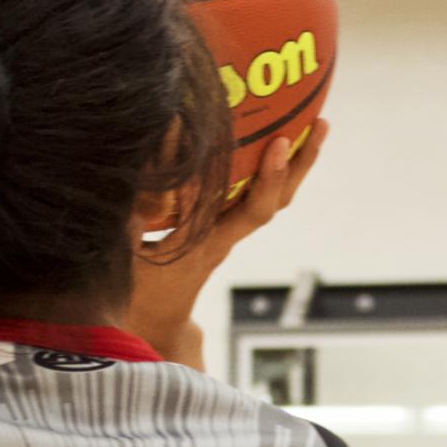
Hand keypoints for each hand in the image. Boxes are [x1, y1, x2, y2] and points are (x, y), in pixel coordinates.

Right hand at [127, 120, 328, 368]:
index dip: (267, 178)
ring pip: (272, 199)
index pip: (248, 210)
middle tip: (319, 124)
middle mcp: (225, 236)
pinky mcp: (223, 227)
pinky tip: (277, 139)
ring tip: (318, 124)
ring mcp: (227, 232)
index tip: (278, 142)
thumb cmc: (139, 290)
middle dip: (298, 164)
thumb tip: (133, 165)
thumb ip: (131, 214)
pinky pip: (254, 196)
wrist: (157, 321)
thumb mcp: (127, 254)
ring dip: (296, 164)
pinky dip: (271, 169)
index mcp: (207, 242)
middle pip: (275, 202)